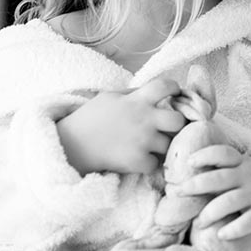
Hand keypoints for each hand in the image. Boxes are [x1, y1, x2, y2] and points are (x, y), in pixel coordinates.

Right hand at [56, 75, 185, 174]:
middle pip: (178, 120)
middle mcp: (144, 119)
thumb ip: (133, 94)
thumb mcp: (110, 97)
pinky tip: (140, 159)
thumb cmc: (90, 118)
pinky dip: (149, 164)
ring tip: (149, 146)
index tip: (173, 94)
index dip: (173, 88)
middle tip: (167, 128)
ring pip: (169, 144)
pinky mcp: (136, 161)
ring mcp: (142, 141)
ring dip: (162, 146)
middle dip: (176, 124)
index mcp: (137, 100)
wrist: (71, 144)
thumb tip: (152, 92)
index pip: (166, 86)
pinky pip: (156, 164)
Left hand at [182, 145, 250, 239]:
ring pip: (229, 202)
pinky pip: (247, 222)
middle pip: (219, 179)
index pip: (222, 154)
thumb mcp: (248, 168)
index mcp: (242, 164)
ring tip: (199, 223)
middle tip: (178, 193)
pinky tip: (221, 235)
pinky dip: (233, 230)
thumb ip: (226, 169)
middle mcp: (247, 177)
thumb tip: (192, 172)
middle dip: (196, 185)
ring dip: (210, 213)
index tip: (190, 162)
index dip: (205, 156)